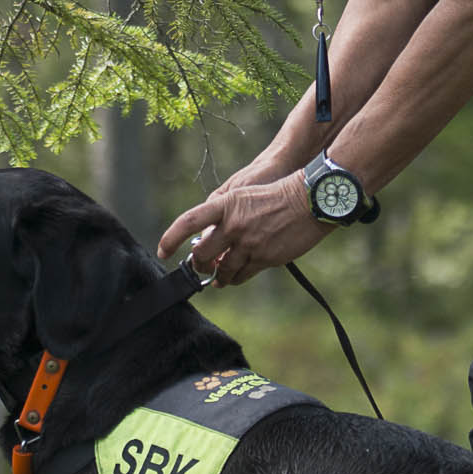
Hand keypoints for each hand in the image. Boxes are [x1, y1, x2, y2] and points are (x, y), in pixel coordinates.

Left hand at [159, 173, 325, 286]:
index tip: (163, 252)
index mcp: (225, 204)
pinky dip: (236, 278)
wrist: (309, 200)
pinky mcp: (264, 257)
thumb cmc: (275, 195)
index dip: (170, 238)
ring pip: (222, 269)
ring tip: (219, 278)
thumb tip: (208, 241)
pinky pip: (242, 275)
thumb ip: (223, 217)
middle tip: (201, 268)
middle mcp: (233, 224)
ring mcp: (249, 242)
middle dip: (199, 265)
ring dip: (219, 276)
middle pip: (203, 254)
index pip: (188, 221)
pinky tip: (235, 276)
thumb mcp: (243, 197)